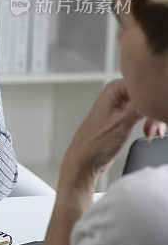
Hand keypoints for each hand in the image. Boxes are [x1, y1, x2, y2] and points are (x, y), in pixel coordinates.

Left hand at [58, 78, 164, 192]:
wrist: (85, 161)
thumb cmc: (94, 143)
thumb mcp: (121, 123)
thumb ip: (139, 107)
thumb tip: (152, 96)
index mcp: (112, 90)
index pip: (142, 83)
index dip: (152, 97)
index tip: (158, 111)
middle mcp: (116, 95)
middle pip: (146, 94)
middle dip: (154, 111)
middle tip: (156, 127)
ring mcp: (120, 106)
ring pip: (147, 105)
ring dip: (153, 119)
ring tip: (151, 132)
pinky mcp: (124, 116)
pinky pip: (143, 114)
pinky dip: (149, 123)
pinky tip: (149, 133)